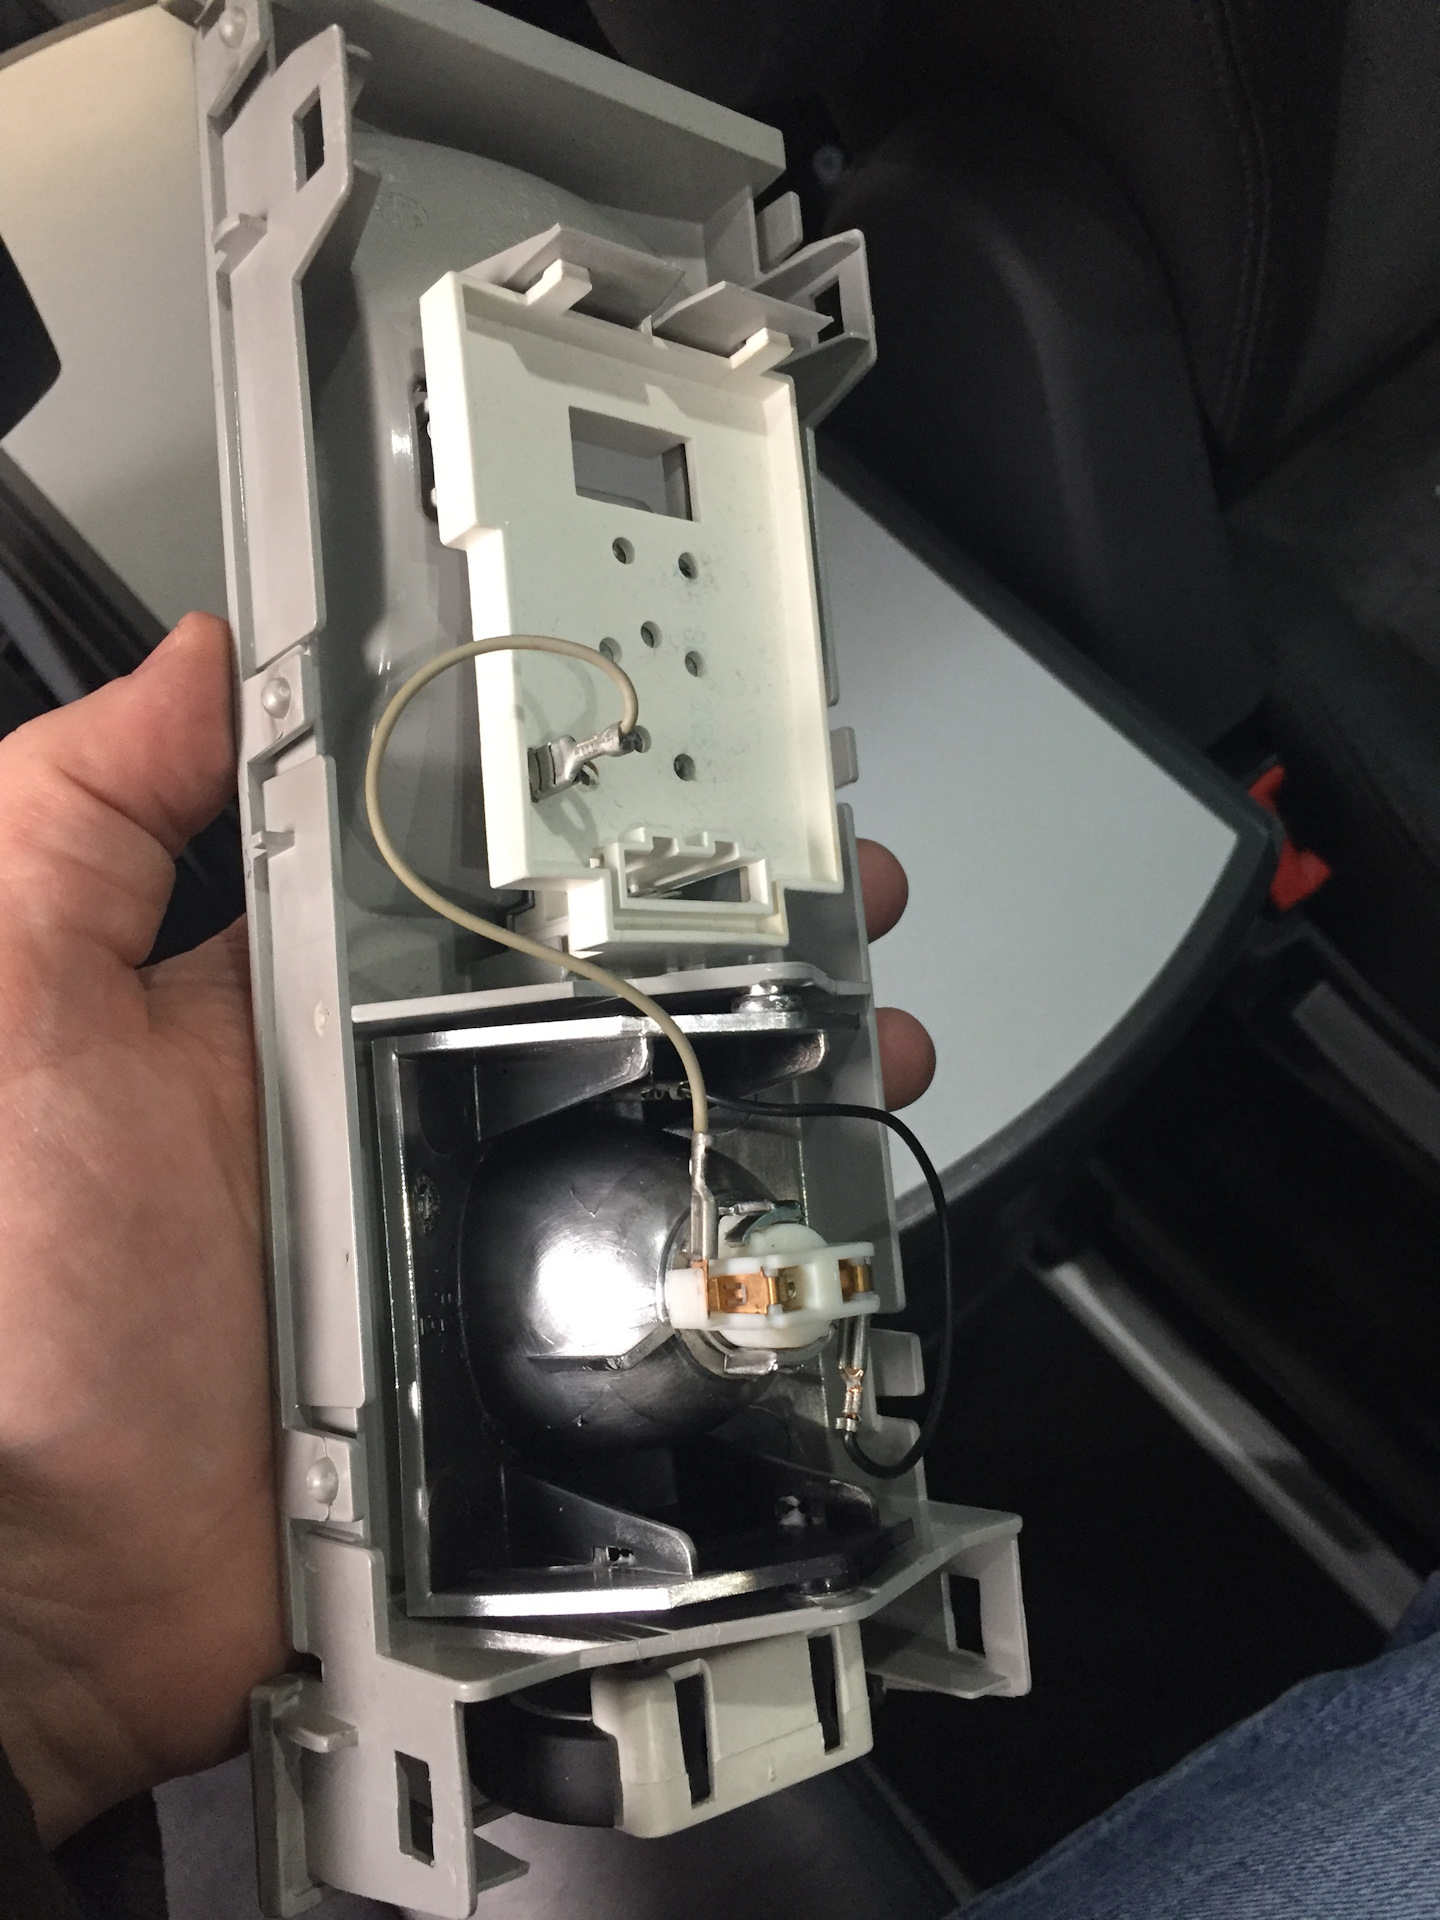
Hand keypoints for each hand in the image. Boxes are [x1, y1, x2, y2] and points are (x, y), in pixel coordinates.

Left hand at [0, 614, 932, 1844]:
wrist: (52, 1574)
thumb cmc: (14, 1296)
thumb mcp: (12, 1004)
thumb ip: (80, 819)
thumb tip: (191, 665)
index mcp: (282, 1008)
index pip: (448, 868)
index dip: (564, 810)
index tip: (668, 758)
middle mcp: (385, 1100)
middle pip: (583, 985)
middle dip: (715, 923)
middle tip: (823, 885)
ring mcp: (457, 1220)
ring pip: (640, 1113)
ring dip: (765, 1061)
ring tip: (868, 1020)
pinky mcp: (506, 1336)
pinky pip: (645, 1263)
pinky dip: (743, 1226)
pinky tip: (824, 1190)